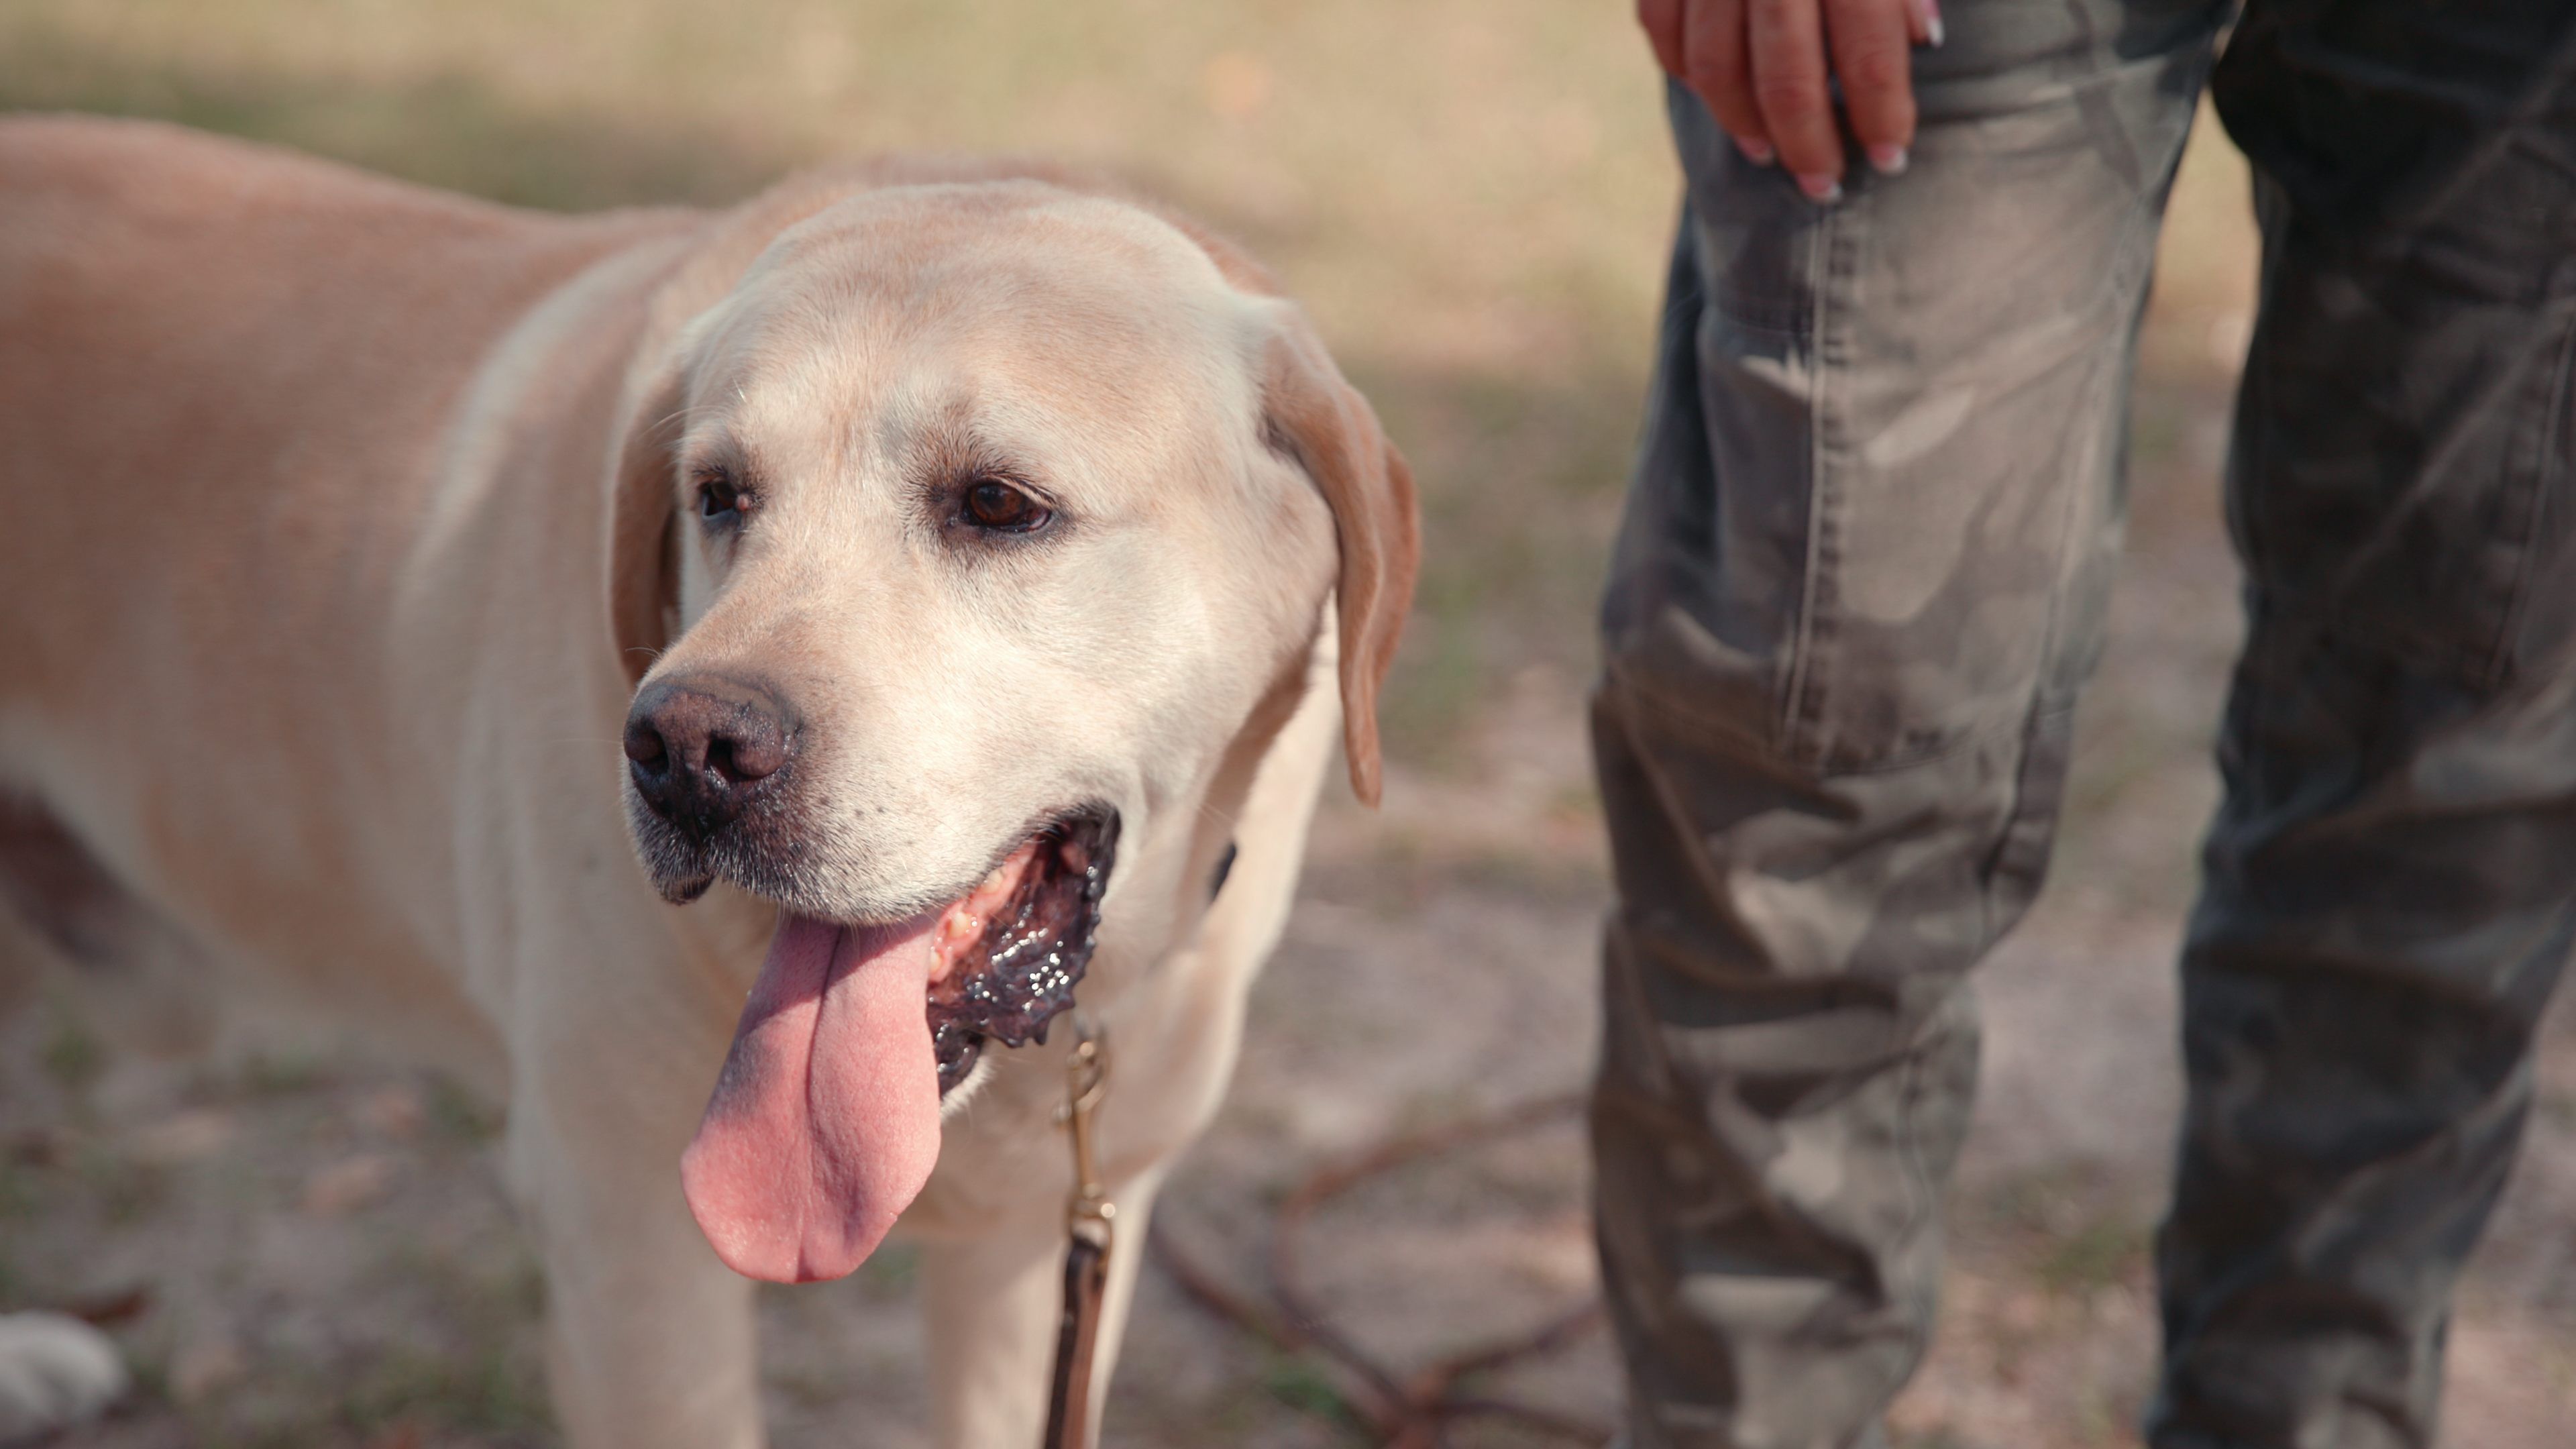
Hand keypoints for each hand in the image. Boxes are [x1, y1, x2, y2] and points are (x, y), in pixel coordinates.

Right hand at [1639, 0, 1937, 200]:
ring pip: (1715, 67)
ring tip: (1766, 153)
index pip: (1868, 52)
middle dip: (1809, 144)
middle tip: (1823, 184)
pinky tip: (1716, 94)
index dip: (1882, 115)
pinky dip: (1685, 70)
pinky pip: (1662, 30)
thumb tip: (1921, 39)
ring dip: (1742, 122)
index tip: (1891, 159)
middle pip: (1787, 79)